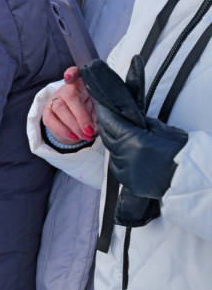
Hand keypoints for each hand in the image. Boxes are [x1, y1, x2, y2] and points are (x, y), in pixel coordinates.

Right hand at [42, 67, 95, 143]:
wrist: (78, 124)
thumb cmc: (92, 111)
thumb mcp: (99, 108)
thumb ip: (101, 111)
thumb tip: (102, 122)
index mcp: (82, 84)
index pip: (76, 72)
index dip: (72, 73)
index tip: (69, 78)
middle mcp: (66, 89)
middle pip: (70, 96)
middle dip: (81, 116)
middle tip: (90, 131)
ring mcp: (55, 99)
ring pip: (60, 108)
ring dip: (74, 125)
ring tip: (85, 136)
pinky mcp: (47, 112)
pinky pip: (51, 120)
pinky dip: (63, 130)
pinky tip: (74, 137)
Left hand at [81, 57, 186, 199]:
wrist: (188, 174)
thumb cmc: (178, 150)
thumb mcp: (161, 129)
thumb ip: (141, 122)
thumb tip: (127, 116)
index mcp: (132, 139)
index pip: (110, 122)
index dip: (104, 114)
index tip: (101, 107)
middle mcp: (125, 155)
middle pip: (107, 137)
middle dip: (107, 128)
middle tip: (108, 121)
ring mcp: (125, 170)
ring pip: (112, 153)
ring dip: (115, 146)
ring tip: (124, 141)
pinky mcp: (128, 182)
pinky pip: (117, 168)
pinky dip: (120, 162)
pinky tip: (128, 157)